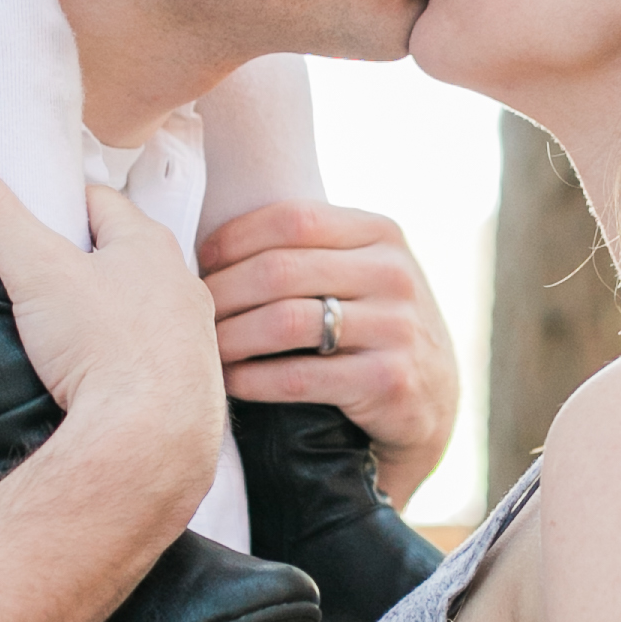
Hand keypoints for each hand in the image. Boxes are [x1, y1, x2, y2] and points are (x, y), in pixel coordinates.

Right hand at [0, 146, 225, 516]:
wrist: (150, 442)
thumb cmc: (102, 345)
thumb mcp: (34, 269)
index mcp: (151, 246)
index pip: (102, 204)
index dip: (63, 207)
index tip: (31, 220)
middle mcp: (182, 286)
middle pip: (125, 257)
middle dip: (86, 261)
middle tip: (40, 276)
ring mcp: (193, 340)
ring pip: (144, 310)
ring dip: (111, 313)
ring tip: (66, 330)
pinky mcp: (191, 388)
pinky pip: (153, 361)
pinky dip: (127, 361)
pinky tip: (98, 377)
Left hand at [199, 204, 459, 505]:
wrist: (431, 403)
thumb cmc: (373, 329)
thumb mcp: (363, 273)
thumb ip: (313, 250)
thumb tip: (212, 243)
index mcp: (382, 234)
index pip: (292, 218)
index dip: (235, 238)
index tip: (202, 262)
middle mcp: (394, 274)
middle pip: (280, 270)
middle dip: (222, 292)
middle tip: (189, 312)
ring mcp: (397, 328)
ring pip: (285, 322)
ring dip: (230, 337)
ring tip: (203, 349)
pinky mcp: (389, 381)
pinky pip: (299, 377)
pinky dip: (253, 379)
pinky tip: (231, 381)